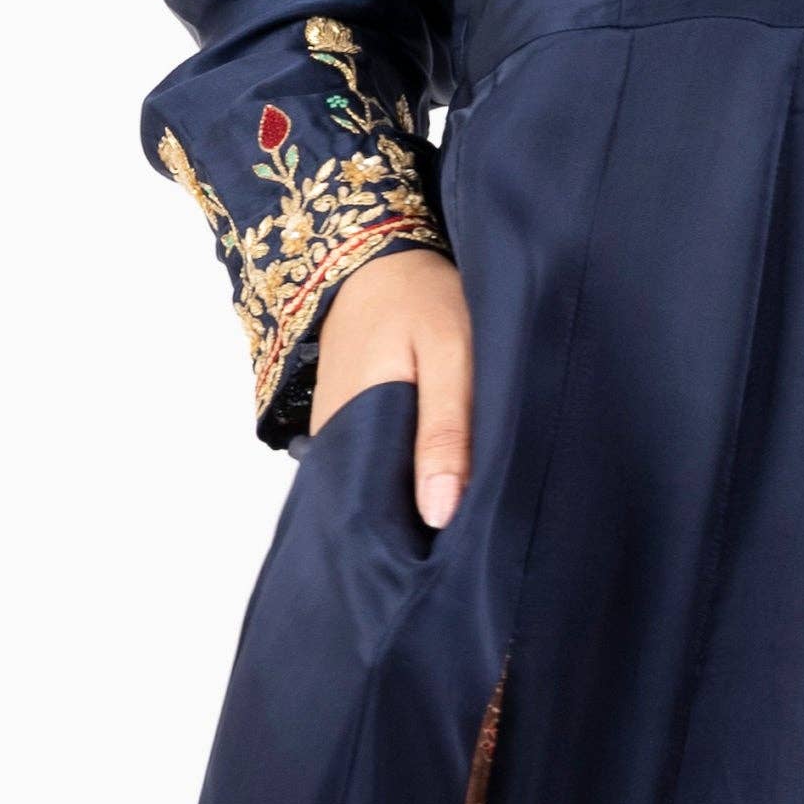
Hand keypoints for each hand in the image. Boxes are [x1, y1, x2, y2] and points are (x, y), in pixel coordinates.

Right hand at [314, 244, 473, 527]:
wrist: (376, 256)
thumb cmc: (417, 297)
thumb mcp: (448, 355)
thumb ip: (445, 431)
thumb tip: (440, 514)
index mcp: (352, 430)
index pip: (377, 514)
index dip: (417, 536)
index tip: (460, 547)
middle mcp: (332, 439)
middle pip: (376, 505)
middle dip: (418, 522)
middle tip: (471, 531)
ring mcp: (334, 431)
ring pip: (376, 485)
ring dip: (412, 497)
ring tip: (462, 508)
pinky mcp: (344, 421)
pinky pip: (373, 463)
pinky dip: (403, 472)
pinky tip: (437, 472)